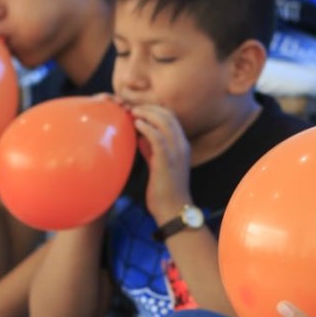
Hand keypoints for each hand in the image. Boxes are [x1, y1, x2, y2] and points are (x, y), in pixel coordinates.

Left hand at [131, 104, 192, 224]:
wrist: (173, 209)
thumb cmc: (165, 189)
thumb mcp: (158, 164)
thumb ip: (151, 149)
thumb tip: (140, 136)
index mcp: (182, 145)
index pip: (171, 118)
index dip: (155, 110)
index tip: (139, 109)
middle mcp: (182, 145)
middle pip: (168, 115)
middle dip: (150, 108)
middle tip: (133, 107)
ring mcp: (176, 152)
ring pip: (165, 122)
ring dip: (147, 113)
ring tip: (133, 112)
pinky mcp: (167, 160)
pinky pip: (158, 137)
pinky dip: (147, 127)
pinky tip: (137, 124)